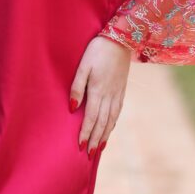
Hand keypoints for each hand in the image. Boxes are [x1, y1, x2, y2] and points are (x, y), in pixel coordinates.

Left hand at [69, 35, 131, 157]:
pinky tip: (110, 128)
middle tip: (88, 154)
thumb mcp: (83, 66)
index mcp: (98, 91)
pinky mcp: (122, 90)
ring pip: (111, 120)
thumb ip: (77, 87)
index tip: (80, 146)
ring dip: (104, 135)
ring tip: (99, 148)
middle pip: (102, 123)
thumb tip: (72, 108)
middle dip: (94, 139)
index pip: (91, 118)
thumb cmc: (97, 51)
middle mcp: (110, 96)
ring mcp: (117, 94)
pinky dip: (113, 124)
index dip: (85, 133)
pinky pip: (118, 112)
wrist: (121, 39)